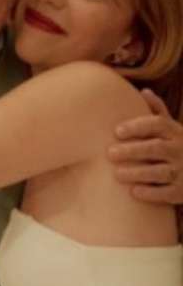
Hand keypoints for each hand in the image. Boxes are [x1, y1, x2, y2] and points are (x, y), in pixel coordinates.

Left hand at [108, 88, 182, 203]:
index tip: (117, 131)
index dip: (138, 126)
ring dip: (139, 173)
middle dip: (134, 150)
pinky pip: (167, 193)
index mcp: (175, 133)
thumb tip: (144, 91)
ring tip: (117, 174)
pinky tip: (134, 192)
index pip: (158, 124)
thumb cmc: (177, 147)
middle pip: (157, 148)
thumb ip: (158, 113)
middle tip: (110, 153)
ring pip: (161, 172)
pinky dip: (151, 193)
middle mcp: (180, 150)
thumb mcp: (172, 129)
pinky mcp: (181, 191)